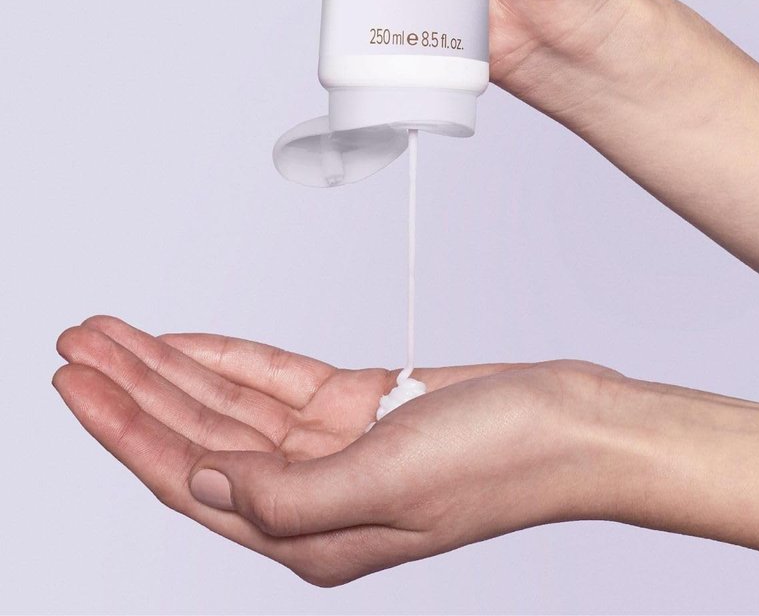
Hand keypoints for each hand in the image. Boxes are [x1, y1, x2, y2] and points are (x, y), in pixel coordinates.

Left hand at [53, 316, 624, 584]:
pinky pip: (277, 382)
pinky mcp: (358, 407)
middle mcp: (311, 495)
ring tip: (118, 334)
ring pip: (230, 405)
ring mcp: (334, 448)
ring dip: (172, 367)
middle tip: (82, 341)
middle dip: (134, 386)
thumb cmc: (503, 459)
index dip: (124, 428)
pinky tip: (193, 346)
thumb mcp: (389, 482)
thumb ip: (285, 493)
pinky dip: (232, 360)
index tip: (78, 379)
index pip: (188, 477)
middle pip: (197, 435)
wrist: (572, 424)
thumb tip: (204, 479)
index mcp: (310, 533)